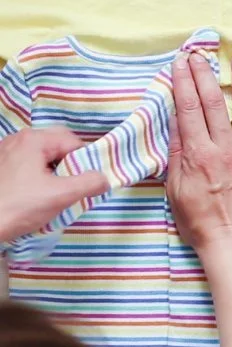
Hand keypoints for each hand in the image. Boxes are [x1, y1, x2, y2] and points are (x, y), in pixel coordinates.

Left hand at [0, 127, 108, 242]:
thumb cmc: (18, 207)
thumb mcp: (60, 196)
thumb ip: (89, 183)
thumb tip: (106, 178)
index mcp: (34, 139)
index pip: (74, 142)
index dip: (86, 161)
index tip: (87, 182)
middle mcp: (18, 139)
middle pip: (57, 146)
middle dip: (70, 166)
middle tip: (72, 188)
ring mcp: (5, 152)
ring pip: (43, 157)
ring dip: (54, 173)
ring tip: (54, 194)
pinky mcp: (0, 167)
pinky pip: (28, 165)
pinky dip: (38, 177)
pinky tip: (35, 196)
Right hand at [167, 52, 231, 263]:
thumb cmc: (201, 222)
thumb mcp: (175, 190)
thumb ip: (177, 154)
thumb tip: (175, 121)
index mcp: (198, 154)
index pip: (188, 108)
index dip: (183, 82)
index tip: (179, 63)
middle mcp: (224, 148)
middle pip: (214, 102)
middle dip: (205, 74)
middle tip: (200, 54)